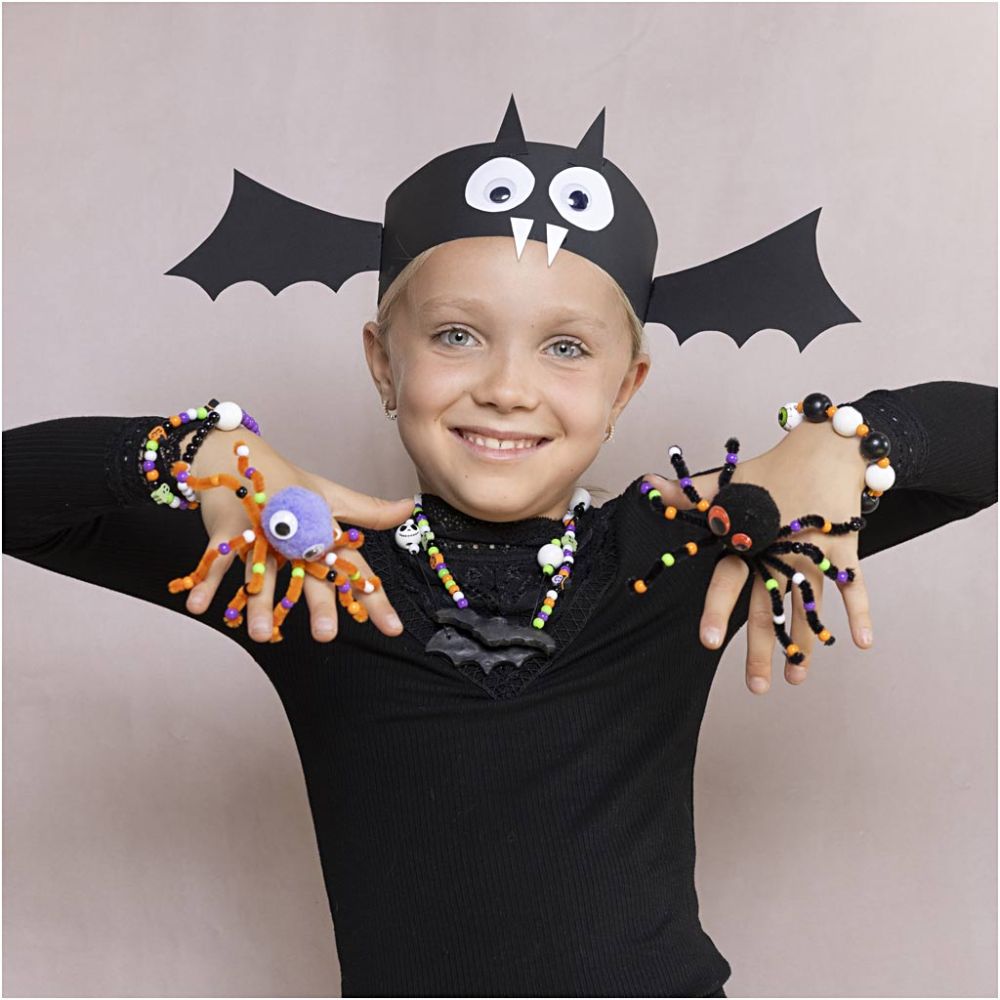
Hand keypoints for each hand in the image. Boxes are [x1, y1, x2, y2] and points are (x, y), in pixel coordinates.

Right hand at [178, 428, 413, 642]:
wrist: (236, 455)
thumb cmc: (285, 482)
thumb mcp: (330, 495)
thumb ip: (369, 511)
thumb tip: (410, 508)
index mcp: (322, 528)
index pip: (354, 566)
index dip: (374, 597)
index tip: (393, 628)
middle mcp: (295, 534)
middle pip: (310, 574)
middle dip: (319, 605)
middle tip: (325, 635)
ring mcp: (259, 534)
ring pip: (263, 574)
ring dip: (261, 605)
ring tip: (262, 635)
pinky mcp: (227, 532)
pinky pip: (215, 561)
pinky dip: (206, 583)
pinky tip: (200, 607)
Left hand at [642, 420, 873, 692]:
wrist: (825, 446)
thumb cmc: (771, 468)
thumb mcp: (727, 481)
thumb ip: (689, 494)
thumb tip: (647, 486)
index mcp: (747, 541)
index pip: (728, 581)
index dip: (719, 610)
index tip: (709, 642)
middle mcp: (777, 553)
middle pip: (767, 609)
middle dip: (761, 650)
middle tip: (755, 688)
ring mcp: (812, 554)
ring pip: (806, 609)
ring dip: (804, 646)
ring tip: (796, 681)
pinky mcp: (843, 550)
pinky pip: (852, 586)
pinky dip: (859, 613)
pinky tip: (862, 644)